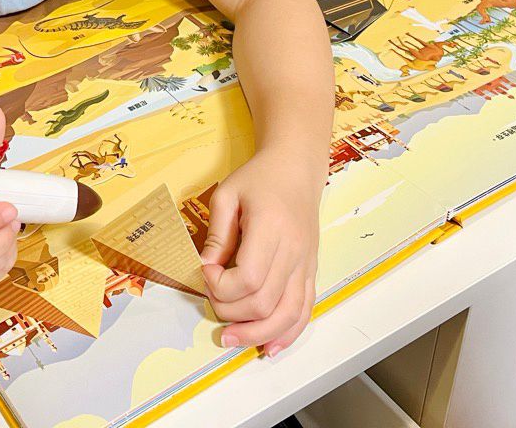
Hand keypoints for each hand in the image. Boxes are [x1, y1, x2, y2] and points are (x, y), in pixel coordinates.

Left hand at [200, 147, 324, 355]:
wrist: (296, 169)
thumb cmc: (259, 178)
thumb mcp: (228, 195)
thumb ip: (217, 234)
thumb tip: (205, 268)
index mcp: (272, 229)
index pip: (248, 278)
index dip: (220, 286)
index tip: (205, 271)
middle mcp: (294, 252)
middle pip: (264, 302)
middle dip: (230, 311)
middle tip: (211, 297)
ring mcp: (305, 265)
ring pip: (287, 315)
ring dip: (257, 334)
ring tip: (231, 338)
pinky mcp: (310, 272)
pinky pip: (304, 310)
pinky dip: (288, 333)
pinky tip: (269, 347)